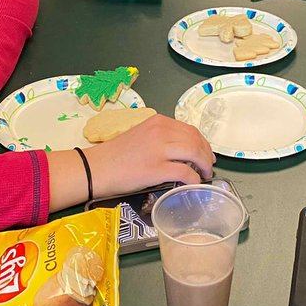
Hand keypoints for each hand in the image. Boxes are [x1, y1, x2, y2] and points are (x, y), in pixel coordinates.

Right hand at [83, 114, 215, 195]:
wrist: (96, 168)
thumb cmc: (115, 155)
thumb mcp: (141, 136)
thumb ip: (161, 138)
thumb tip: (181, 151)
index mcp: (158, 121)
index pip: (190, 129)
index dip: (202, 142)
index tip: (206, 153)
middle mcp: (161, 130)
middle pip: (195, 139)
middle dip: (206, 153)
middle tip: (209, 166)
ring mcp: (159, 149)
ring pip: (194, 152)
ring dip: (204, 165)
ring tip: (204, 174)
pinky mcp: (157, 168)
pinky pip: (185, 172)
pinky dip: (194, 178)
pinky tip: (194, 183)